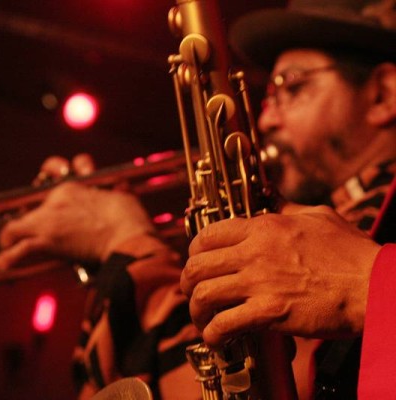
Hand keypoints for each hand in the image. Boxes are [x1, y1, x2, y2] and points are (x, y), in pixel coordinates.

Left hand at [0, 154, 154, 268]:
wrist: (127, 234)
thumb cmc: (128, 217)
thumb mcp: (121, 196)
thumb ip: (115, 192)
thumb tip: (122, 188)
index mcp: (73, 187)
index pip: (54, 182)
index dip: (51, 188)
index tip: (52, 199)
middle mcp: (57, 199)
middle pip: (31, 205)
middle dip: (29, 214)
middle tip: (28, 223)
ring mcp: (50, 220)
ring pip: (18, 225)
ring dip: (11, 236)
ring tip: (5, 245)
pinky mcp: (49, 240)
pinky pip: (21, 248)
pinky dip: (10, 257)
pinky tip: (2, 263)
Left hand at [180, 204, 380, 346]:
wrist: (374, 285)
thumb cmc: (351, 253)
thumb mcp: (318, 216)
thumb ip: (287, 208)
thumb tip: (272, 199)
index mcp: (263, 228)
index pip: (208, 234)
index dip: (194, 250)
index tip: (195, 260)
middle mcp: (254, 253)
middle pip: (197, 265)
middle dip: (187, 281)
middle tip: (192, 291)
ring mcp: (260, 283)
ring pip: (204, 293)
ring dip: (195, 309)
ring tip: (201, 317)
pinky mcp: (269, 313)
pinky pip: (225, 323)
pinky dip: (213, 333)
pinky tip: (216, 338)